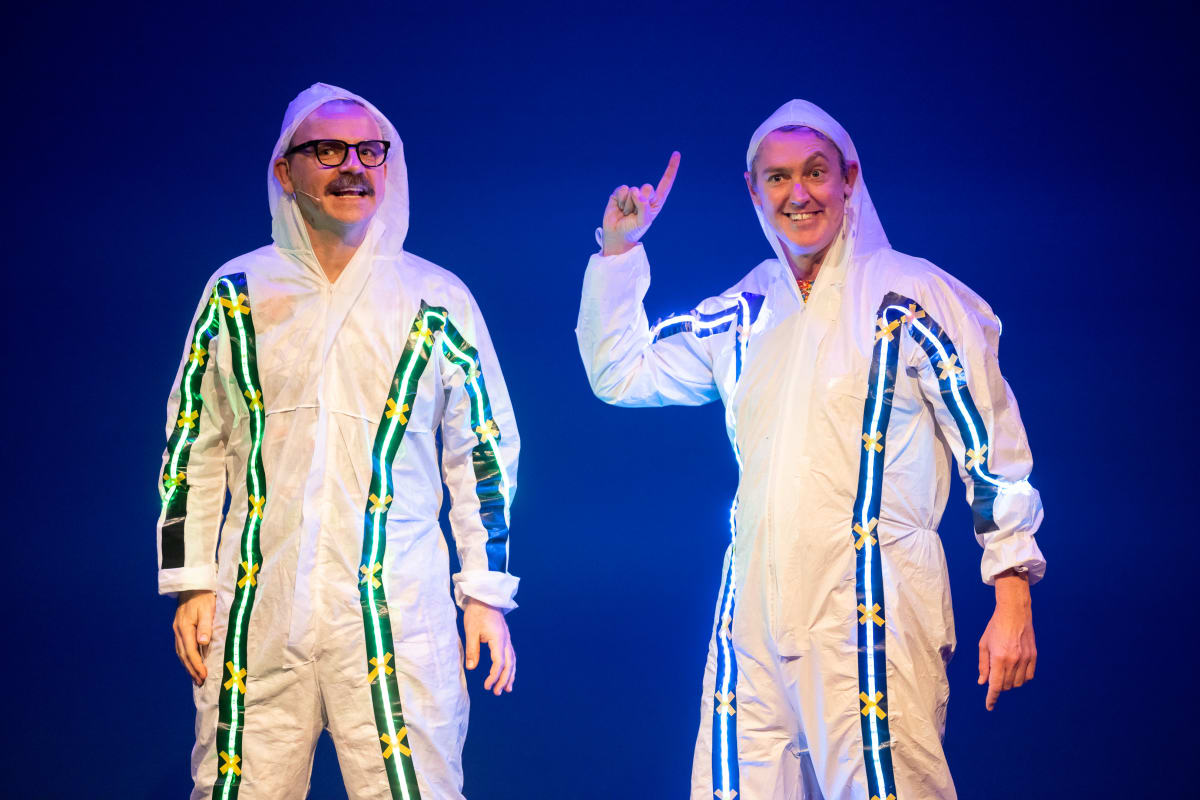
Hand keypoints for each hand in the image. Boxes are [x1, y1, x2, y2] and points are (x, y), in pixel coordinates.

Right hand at [174, 589, 215, 685]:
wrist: (193, 584)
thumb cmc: (204, 596)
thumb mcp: (208, 609)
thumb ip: (206, 626)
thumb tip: (202, 642)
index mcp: (185, 627)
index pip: (190, 651)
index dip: (197, 665)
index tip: (204, 675)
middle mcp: (178, 630)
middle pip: (183, 655)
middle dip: (192, 669)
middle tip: (200, 682)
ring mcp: (177, 629)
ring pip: (181, 652)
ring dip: (188, 665)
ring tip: (196, 677)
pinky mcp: (180, 628)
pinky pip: (181, 647)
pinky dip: (186, 657)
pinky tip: (191, 662)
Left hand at [463, 597, 515, 695]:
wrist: (484, 596)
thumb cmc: (476, 612)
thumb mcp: (471, 631)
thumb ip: (472, 650)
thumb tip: (471, 668)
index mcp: (498, 639)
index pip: (499, 663)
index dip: (494, 676)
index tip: (487, 686)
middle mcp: (506, 640)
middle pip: (509, 664)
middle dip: (504, 679)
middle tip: (497, 692)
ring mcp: (507, 638)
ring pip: (512, 660)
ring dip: (510, 674)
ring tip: (507, 688)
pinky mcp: (505, 636)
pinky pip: (511, 654)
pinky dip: (510, 665)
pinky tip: (508, 671)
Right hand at [601, 151, 680, 255]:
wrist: (617, 235)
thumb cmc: (634, 229)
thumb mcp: (644, 220)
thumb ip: (644, 206)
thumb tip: (636, 190)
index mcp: (656, 202)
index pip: (666, 183)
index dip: (671, 169)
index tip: (676, 154)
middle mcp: (645, 195)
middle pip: (647, 187)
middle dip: (641, 200)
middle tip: (636, 212)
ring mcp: (632, 193)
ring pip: (633, 190)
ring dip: (629, 205)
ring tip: (627, 213)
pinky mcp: (619, 193)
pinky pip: (622, 190)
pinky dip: (621, 201)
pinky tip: (619, 208)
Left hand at [978, 572, 1035, 709]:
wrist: (1014, 613)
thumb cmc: (995, 627)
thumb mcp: (984, 645)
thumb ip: (983, 665)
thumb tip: (983, 682)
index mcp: (999, 658)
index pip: (995, 685)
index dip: (992, 698)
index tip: (989, 706)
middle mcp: (1013, 661)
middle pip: (1006, 685)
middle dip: (998, 686)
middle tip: (994, 676)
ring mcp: (1025, 659)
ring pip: (1018, 683)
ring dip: (1009, 682)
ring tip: (1004, 670)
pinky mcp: (1033, 657)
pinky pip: (1028, 676)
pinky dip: (1021, 678)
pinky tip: (1016, 671)